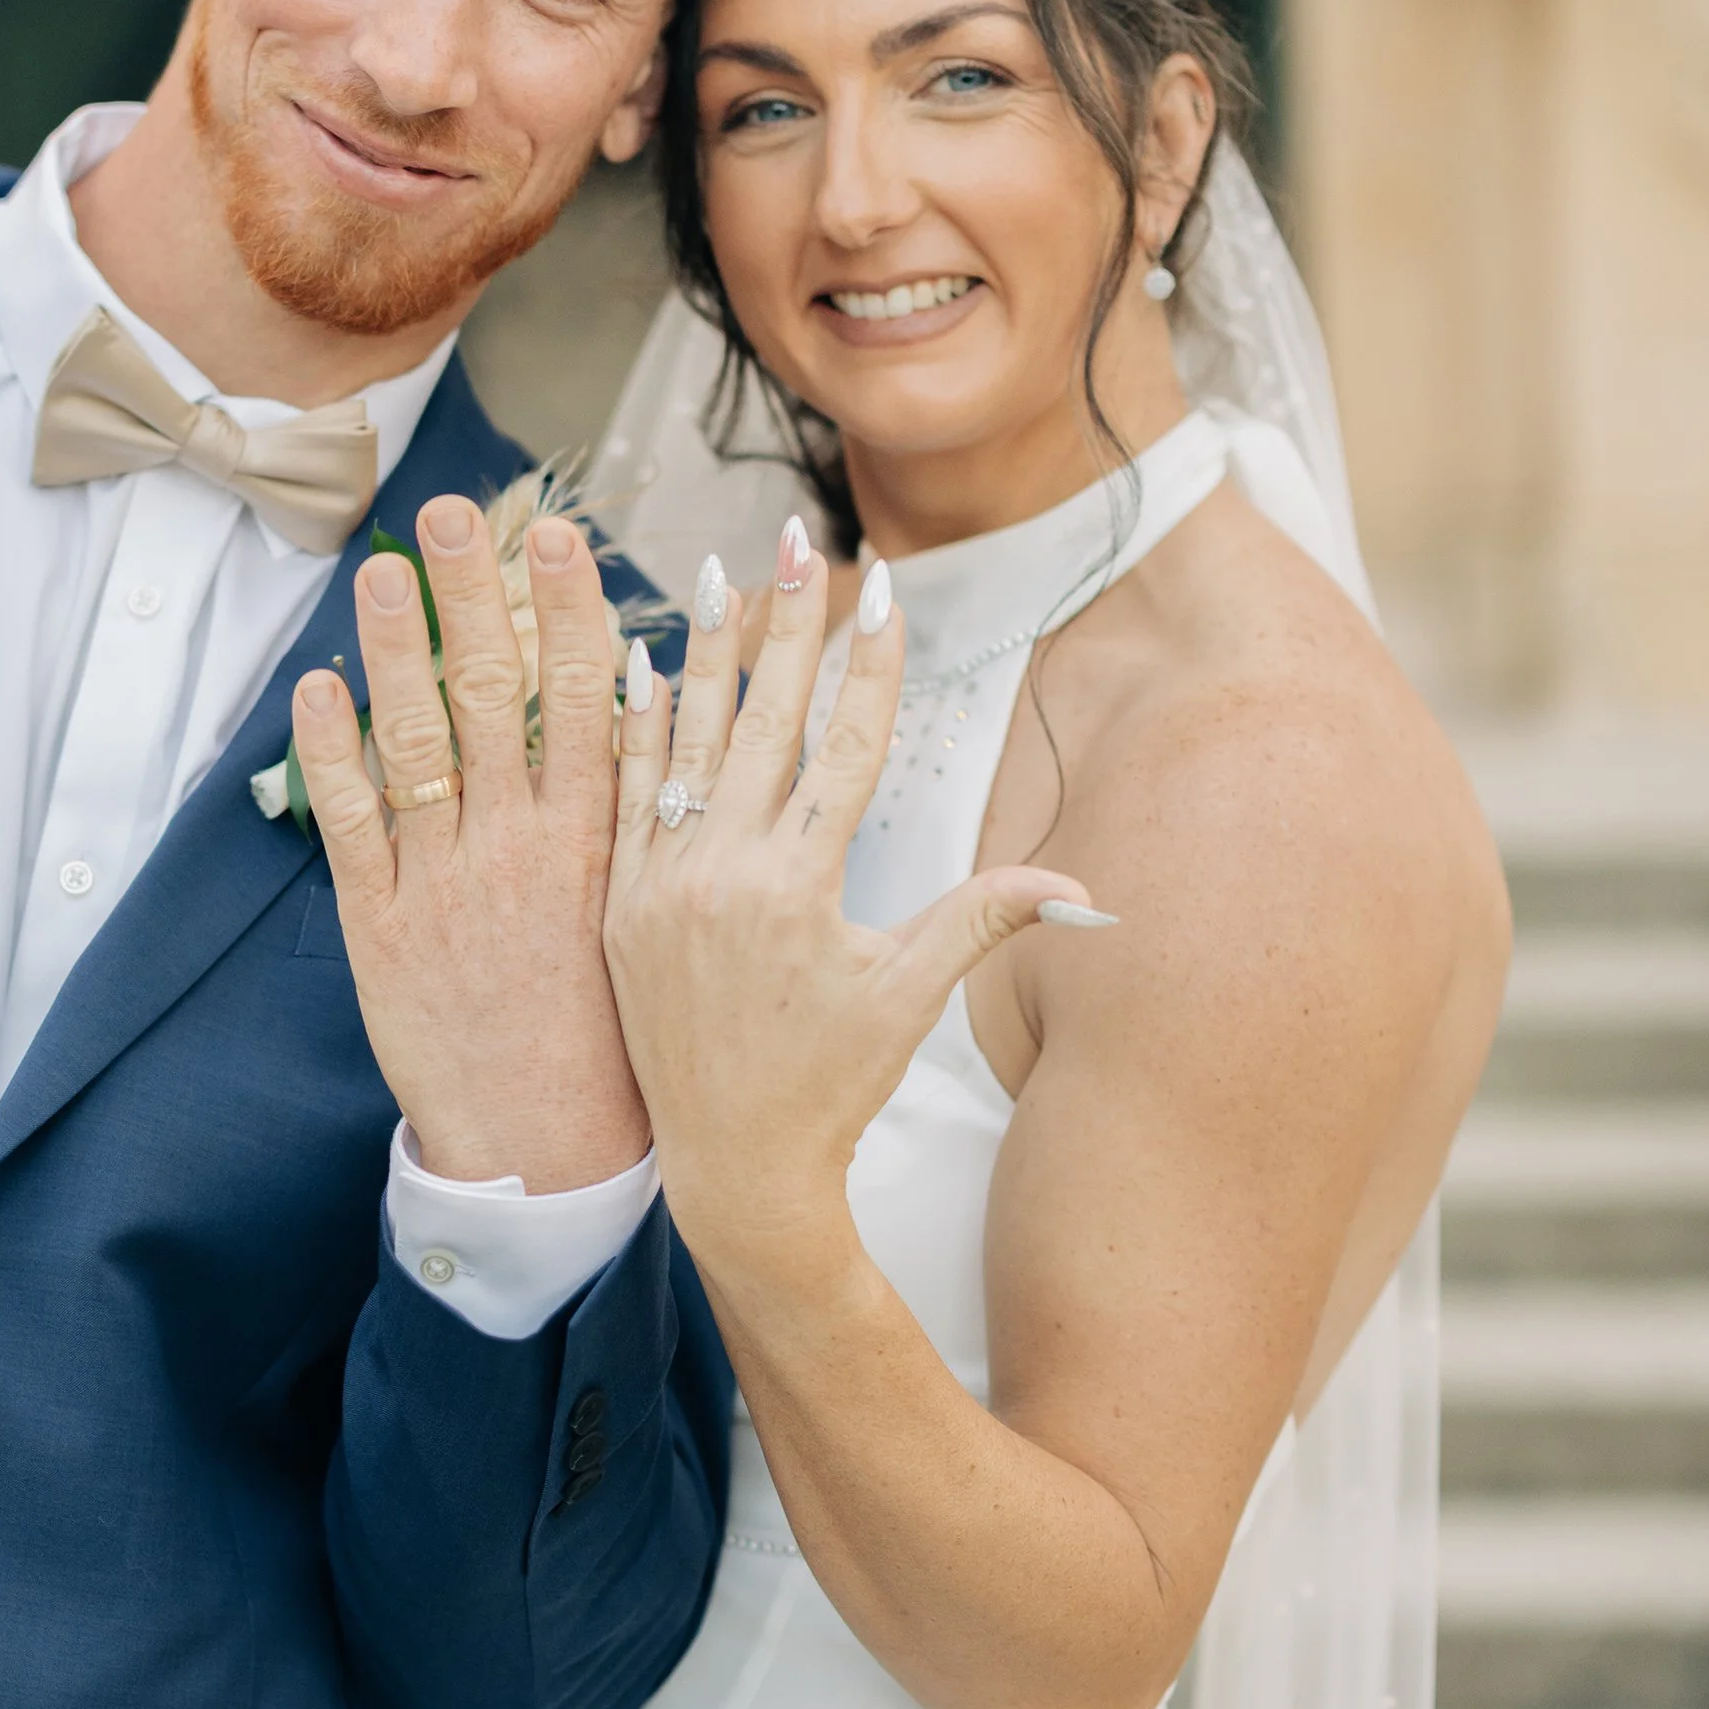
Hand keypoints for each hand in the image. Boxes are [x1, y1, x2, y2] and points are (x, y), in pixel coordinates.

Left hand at [290, 498, 649, 1191]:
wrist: (553, 1148)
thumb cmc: (614, 1031)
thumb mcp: (644, 906)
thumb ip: (640, 801)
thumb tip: (651, 692)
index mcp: (596, 842)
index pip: (586, 700)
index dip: (566, 610)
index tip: (555, 533)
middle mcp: (519, 849)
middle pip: (494, 697)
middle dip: (475, 597)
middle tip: (454, 509)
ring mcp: (446, 884)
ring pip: (417, 744)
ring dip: (397, 651)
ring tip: (384, 568)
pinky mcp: (382, 927)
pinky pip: (351, 825)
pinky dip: (329, 753)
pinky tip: (315, 685)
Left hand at [604, 523, 1097, 1266]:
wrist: (733, 1170)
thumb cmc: (831, 1084)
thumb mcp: (911, 997)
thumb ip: (986, 921)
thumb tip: (1089, 893)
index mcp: (799, 888)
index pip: (845, 747)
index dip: (870, 663)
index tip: (883, 587)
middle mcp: (722, 874)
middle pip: (763, 721)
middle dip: (786, 624)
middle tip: (796, 538)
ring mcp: (660, 887)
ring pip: (684, 744)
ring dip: (703, 653)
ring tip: (716, 572)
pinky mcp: (619, 907)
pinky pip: (623, 797)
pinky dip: (633, 729)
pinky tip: (636, 664)